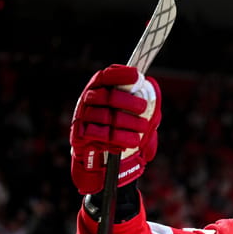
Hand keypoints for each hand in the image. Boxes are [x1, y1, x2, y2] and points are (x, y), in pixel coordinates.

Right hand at [70, 65, 161, 194]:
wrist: (101, 158)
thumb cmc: (118, 129)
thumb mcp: (129, 113)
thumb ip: (139, 101)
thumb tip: (151, 87)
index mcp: (97, 90)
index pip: (105, 77)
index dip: (120, 75)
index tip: (136, 76)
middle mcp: (87, 101)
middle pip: (109, 97)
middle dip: (129, 102)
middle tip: (143, 107)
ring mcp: (83, 118)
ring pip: (108, 117)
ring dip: (130, 123)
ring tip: (143, 127)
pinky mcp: (81, 136)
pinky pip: (104, 136)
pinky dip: (123, 138)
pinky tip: (133, 140)